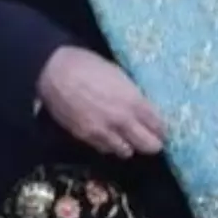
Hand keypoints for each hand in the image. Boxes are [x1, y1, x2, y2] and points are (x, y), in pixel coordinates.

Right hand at [36, 46, 164, 158]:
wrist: (56, 71)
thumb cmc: (89, 65)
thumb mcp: (119, 75)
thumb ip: (132, 96)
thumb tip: (142, 108)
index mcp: (133, 101)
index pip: (158, 126)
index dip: (161, 129)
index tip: (161, 129)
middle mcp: (122, 121)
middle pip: (148, 146)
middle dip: (153, 143)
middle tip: (151, 139)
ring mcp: (104, 132)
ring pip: (127, 152)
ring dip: (129, 145)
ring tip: (127, 137)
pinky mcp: (86, 138)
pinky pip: (105, 149)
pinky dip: (110, 145)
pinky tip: (108, 135)